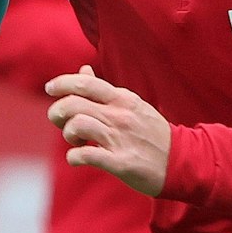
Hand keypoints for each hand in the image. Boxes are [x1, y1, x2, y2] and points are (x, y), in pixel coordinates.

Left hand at [46, 66, 169, 195]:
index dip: (62, 83)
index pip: (85, 83)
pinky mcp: (121, 162)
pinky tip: (77, 158)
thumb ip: (104, 89)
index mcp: (122, 99)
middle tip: (59, 121)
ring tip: (75, 140)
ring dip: (68, 133)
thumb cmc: (151, 132)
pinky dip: (74, 157)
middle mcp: (120, 116)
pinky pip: (88, 155)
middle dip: (57, 112)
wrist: (181, 161)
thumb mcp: (131, 104)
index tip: (50, 88)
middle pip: (74, 104)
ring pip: (78, 126)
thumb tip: (83, 70)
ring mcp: (121, 139)